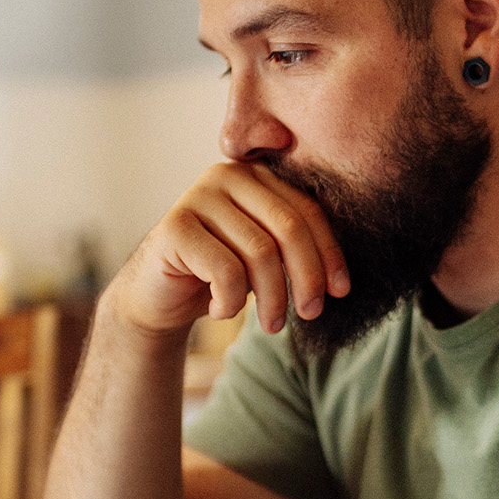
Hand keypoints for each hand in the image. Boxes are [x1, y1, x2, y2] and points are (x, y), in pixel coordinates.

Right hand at [108, 163, 350, 337]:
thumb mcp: (265, 257)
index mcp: (256, 174)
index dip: (329, 252)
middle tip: (310, 312)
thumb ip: (295, 248)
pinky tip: (223, 311)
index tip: (340, 291)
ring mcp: (197, 196)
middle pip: (288, 227)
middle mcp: (227, 175)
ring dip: (273, 298)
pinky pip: (225, 269)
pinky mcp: (174, 225)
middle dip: (306, 276)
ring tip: (272, 323)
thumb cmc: (219, 275)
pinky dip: (231, 301)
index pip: (307, 209)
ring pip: (260, 252)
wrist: (157, 295)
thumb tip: (341, 280)